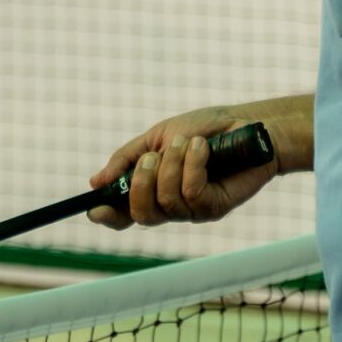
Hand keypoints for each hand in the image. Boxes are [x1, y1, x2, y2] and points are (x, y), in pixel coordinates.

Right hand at [84, 105, 284, 228]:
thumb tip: (97, 181)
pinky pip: (192, 194)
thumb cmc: (204, 130)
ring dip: (171, 166)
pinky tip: (202, 148)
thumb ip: (128, 158)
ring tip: (186, 142)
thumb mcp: (159, 136)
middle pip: (141, 215)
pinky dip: (192, 166)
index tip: (95, 208)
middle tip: (152, 156)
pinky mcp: (216, 207)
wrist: (246, 124)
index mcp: (153, 190)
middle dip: (140, 183)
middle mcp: (171, 205)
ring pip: (166, 202)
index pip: (125, 214)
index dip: (108, 216)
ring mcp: (193, 210)